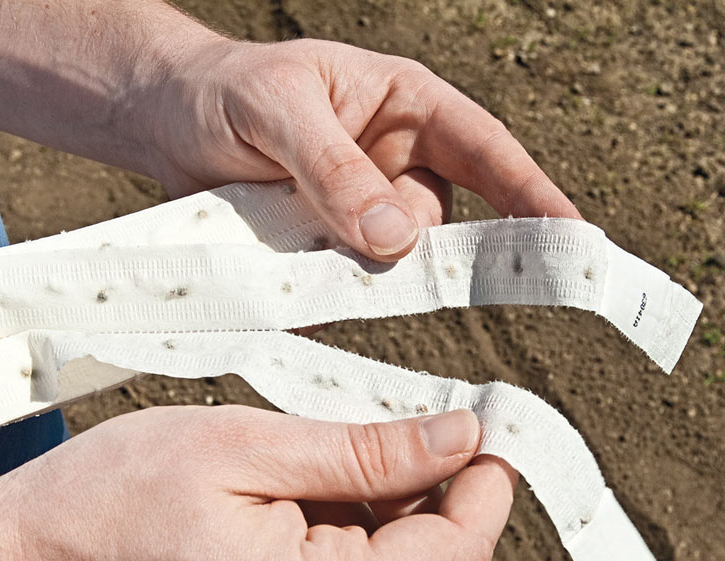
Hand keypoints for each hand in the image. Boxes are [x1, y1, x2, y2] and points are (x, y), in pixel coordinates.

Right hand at [8, 406, 515, 560]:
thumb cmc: (114, 498)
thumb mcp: (245, 446)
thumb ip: (367, 453)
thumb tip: (460, 438)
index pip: (452, 556)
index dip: (487, 489)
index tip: (492, 428)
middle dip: (429, 489)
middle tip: (392, 417)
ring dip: (379, 508)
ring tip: (310, 457)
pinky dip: (347, 533)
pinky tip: (294, 493)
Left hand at [149, 36, 580, 259]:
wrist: (166, 122)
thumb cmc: (227, 92)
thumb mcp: (278, 110)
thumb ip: (335, 168)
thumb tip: (396, 238)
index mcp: (405, 108)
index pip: (484, 149)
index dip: (530, 192)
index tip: (571, 237)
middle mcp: (394, 166)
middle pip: (440, 222)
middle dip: (425, 251)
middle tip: (384, 259)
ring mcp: (360, 215)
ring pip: (391, 263)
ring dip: (359, 271)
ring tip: (300, 239)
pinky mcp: (324, 253)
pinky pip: (344, 285)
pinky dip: (325, 293)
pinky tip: (291, 278)